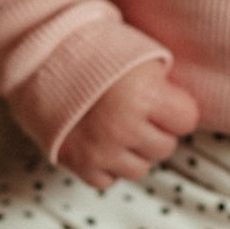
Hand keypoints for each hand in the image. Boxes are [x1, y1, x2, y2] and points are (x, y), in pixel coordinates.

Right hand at [56, 62, 200, 190]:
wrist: (42, 55)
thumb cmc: (95, 49)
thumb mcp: (141, 55)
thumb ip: (165, 84)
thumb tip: (182, 110)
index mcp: (145, 96)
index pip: (187, 120)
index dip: (175, 109)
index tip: (161, 99)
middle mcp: (124, 127)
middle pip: (165, 147)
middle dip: (154, 130)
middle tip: (134, 110)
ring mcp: (101, 150)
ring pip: (140, 168)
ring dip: (132, 151)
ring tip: (116, 125)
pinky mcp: (80, 164)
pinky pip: (108, 179)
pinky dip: (105, 165)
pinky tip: (98, 140)